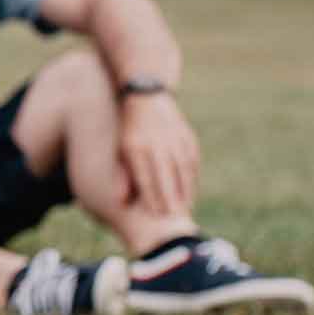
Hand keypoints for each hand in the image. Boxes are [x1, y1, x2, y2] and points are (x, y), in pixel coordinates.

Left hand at [117, 93, 199, 218]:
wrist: (147, 97)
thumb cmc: (129, 130)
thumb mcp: (120, 150)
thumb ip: (123, 176)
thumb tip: (121, 202)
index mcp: (136, 147)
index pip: (145, 176)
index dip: (152, 196)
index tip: (156, 213)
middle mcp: (156, 143)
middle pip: (166, 175)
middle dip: (170, 197)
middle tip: (174, 217)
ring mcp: (174, 138)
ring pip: (182, 169)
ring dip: (185, 190)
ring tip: (185, 208)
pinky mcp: (187, 135)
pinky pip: (192, 160)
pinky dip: (193, 177)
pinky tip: (192, 191)